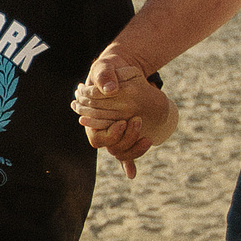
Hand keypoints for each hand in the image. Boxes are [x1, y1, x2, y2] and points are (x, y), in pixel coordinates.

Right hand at [74, 57, 174, 179]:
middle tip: (138, 121)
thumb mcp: (104, 67)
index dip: (111, 133)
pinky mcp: (127, 134)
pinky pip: (126, 155)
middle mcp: (102, 130)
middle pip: (111, 148)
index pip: (97, 138)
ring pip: (121, 153)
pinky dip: (129, 164)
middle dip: (126, 138)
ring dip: (134, 149)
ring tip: (148, 138)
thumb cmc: (109, 69)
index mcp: (92, 119)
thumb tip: (111, 89)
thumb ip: (104, 75)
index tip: (124, 122)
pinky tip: (132, 174)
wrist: (121, 70)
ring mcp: (115, 134)